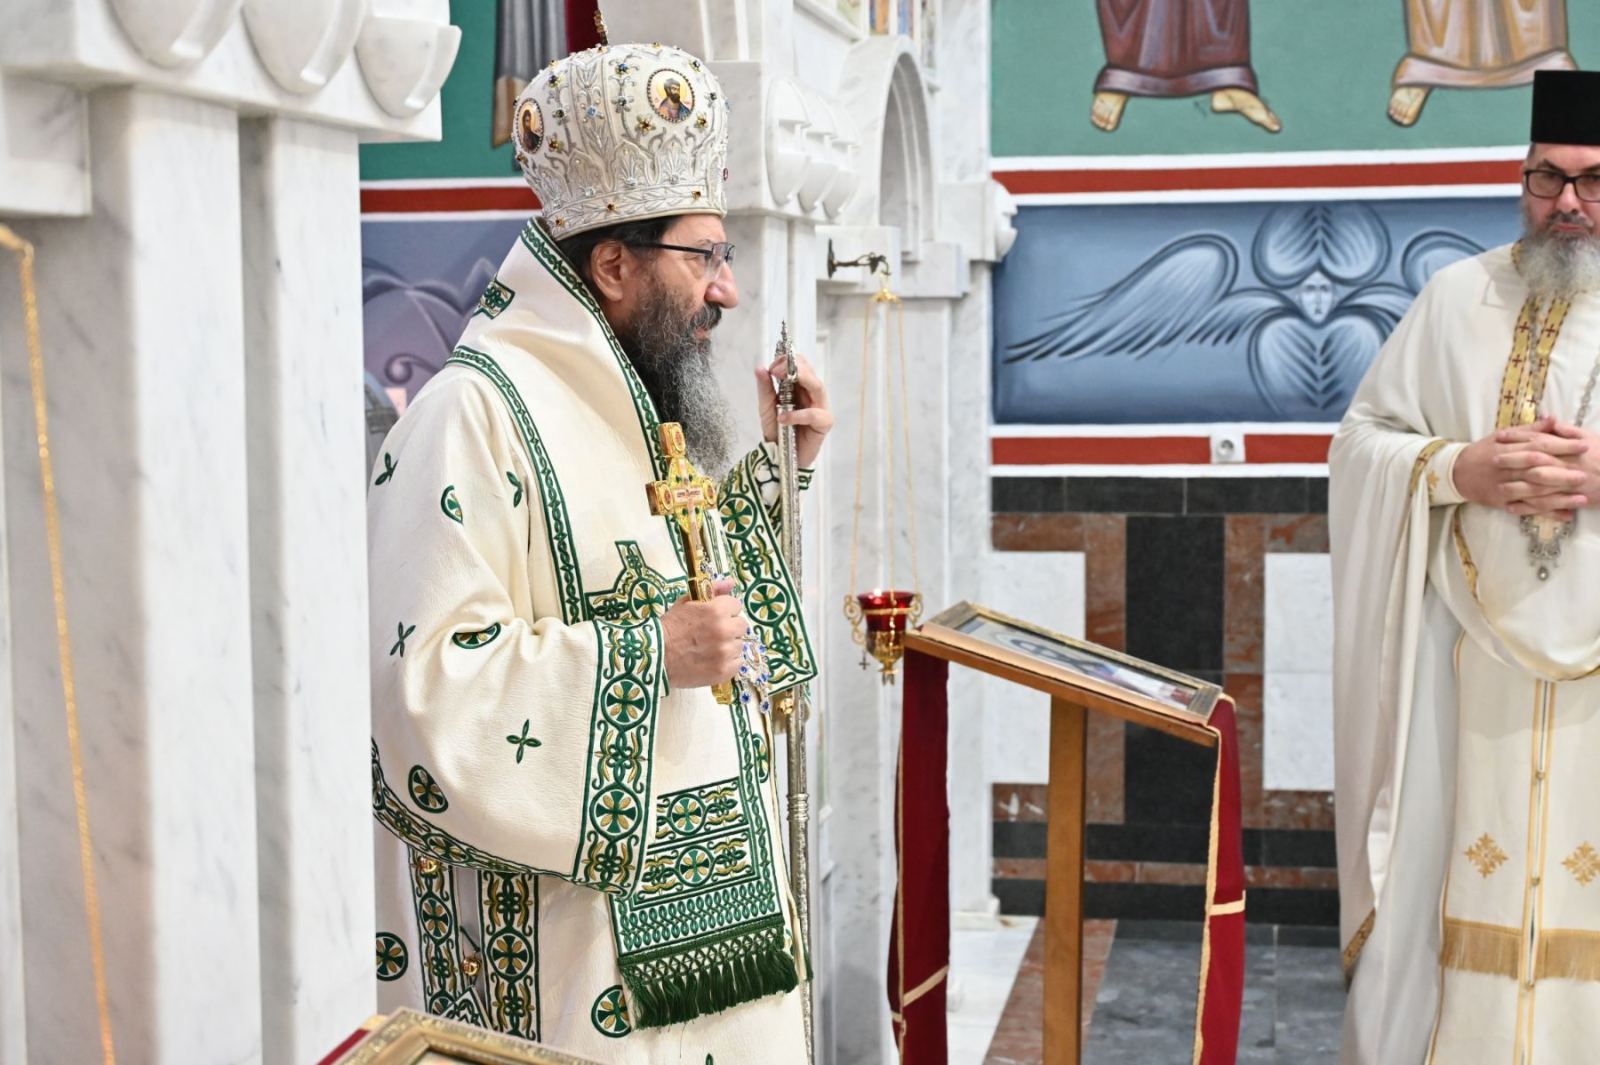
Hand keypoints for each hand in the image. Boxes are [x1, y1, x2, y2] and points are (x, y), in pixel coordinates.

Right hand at [661, 579, 746, 690]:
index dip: (725, 610)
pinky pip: (737, 663)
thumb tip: (731, 583)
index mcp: (717, 610)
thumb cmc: (670, 627)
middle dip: (729, 627)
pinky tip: (713, 660)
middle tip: (713, 634)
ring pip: (739, 645)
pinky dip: (728, 662)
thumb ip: (712, 590)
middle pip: (741, 626)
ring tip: (710, 649)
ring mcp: (725, 652)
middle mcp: (724, 630)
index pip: (736, 606)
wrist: (655, 656)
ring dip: (728, 645)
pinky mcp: (724, 670)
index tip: (714, 617)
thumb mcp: (687, 602)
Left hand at [755, 352, 832, 467]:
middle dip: (794, 367)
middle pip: (811, 373)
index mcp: (800, 387)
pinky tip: (783, 417)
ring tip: (781, 379)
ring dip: (801, 379)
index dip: (788, 361)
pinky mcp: (823, 424)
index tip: (772, 366)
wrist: (780, 456)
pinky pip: (814, 414)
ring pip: (818, 387)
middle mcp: (812, 394)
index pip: (801, 365)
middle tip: (776, 370)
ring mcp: (820, 408)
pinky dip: (798, 414)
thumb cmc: (777, 430)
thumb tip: (760, 368)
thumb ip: (765, 389)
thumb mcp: (766, 407)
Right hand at [1453, 416, 1589, 521]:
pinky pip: (1527, 510)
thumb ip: (1530, 430)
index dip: (1562, 446)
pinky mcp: (1503, 503)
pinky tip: (1565, 515)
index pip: (1538, 446)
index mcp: (1508, 449)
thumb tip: (1553, 419)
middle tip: (1585, 475)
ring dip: (1559, 497)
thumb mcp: (1503, 435)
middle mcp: (1506, 469)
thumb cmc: (1483, 451)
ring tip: (1582, 498)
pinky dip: (1546, 513)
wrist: (1456, 472)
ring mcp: (1504, 488)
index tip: (1584, 446)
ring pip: (1534, 494)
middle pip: (1537, 472)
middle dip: (1562, 474)